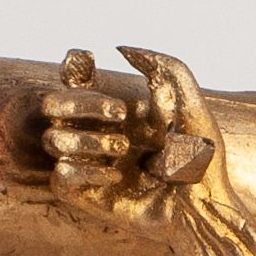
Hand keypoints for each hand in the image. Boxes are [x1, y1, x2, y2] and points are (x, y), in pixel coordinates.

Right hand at [38, 44, 234, 238]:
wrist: (202, 207)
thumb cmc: (202, 160)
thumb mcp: (190, 104)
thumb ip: (165, 67)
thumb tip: (121, 49)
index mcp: (115, 113)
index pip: (74, 81)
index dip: (72, 67)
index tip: (88, 61)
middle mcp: (97, 136)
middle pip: (53, 105)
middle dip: (80, 102)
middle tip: (121, 113)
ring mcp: (91, 167)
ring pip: (53, 140)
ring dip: (87, 139)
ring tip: (124, 149)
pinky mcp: (89, 198)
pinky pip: (60, 178)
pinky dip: (83, 171)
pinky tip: (115, 177)